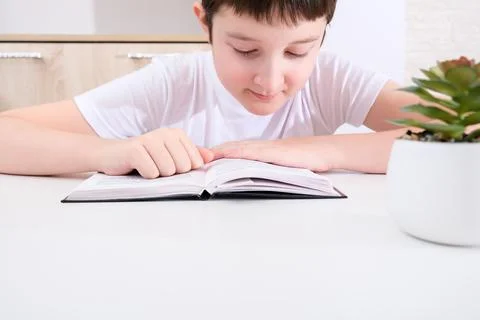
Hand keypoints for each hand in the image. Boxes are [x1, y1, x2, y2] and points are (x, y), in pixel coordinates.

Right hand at [96, 128, 213, 177]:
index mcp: (176, 134)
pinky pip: (152, 173)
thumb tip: (211, 157)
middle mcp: (165, 133)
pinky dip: (145, 176)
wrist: (111, 155)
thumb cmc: (144, 158)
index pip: (195, 162)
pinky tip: (137, 168)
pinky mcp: (135, 150)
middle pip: (183, 167)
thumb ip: (191, 155)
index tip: (168, 164)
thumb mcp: (170, 156)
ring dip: (157, 175)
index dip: (183, 170)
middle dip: (170, 173)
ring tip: (147, 166)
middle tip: (156, 166)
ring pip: (168, 171)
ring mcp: (149, 140)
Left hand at [212, 137, 339, 171]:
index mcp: (262, 150)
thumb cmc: (307, 158)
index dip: (219, 153)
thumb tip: (252, 174)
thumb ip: (267, 166)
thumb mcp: (282, 163)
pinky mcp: (276, 153)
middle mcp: (263, 146)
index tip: (203, 158)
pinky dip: (240, 152)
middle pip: (233, 147)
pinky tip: (229, 154)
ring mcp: (269, 148)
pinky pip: (254, 152)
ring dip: (222, 152)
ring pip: (240, 148)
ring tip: (206, 157)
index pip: (235, 149)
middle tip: (196, 158)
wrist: (326, 151)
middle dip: (214, 153)